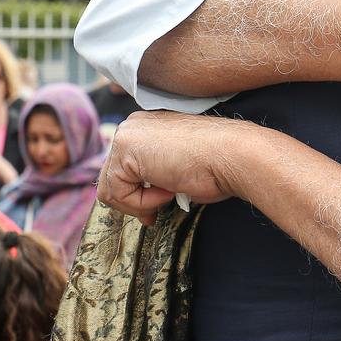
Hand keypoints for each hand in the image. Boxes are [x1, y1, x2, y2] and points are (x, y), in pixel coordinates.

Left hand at [98, 111, 248, 224]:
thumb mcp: (176, 169)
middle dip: (133, 202)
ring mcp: (126, 135)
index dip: (136, 195)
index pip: (123, 169)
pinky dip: (142, 202)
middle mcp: (133, 126)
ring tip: (168, 194)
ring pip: (110, 188)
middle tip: (155, 214)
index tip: (153, 210)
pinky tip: (168, 188)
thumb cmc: (215, 165)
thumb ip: (153, 175)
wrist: (231, 155)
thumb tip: (133, 201)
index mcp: (146, 127)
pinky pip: (117, 192)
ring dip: (139, 203)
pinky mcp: (124, 148)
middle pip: (111, 178)